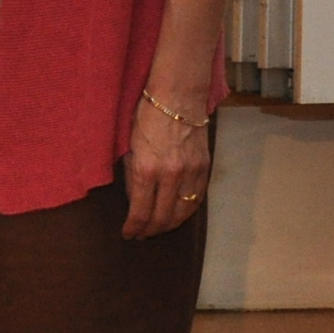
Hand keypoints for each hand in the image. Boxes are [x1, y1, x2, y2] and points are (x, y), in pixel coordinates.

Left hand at [123, 91, 212, 238]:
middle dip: (151, 230)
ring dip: (170, 225)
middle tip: (142, 235)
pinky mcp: (205, 167)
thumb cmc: (145, 118)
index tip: (128, 234)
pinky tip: (177, 214)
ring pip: (183, 212)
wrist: (177, 98)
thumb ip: (132, 176)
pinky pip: (197, 198)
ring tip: (158, 229)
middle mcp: (171, 175)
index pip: (141, 211)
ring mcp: (191, 172)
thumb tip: (134, 201)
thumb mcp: (128, 148)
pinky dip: (187, 211)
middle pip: (163, 217)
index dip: (134, 227)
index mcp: (147, 170)